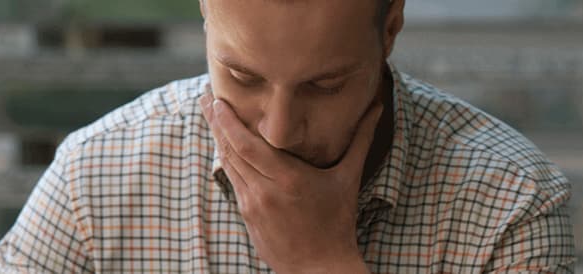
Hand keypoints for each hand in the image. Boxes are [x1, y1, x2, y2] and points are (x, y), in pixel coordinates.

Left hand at [200, 91, 380, 272]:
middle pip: (230, 150)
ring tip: (210, 115)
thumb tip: (378, 107)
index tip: (217, 99)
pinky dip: (227, 160)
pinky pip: (233, 181)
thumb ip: (360, 140)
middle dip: (215, 122)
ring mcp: (252, 205)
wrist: (320, 267)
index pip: (247, 144)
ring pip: (228, 165)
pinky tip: (224, 146)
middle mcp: (265, 191)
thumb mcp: (348, 178)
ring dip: (217, 139)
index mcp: (288, 179)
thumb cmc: (338, 222)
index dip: (228, 121)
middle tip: (204, 97)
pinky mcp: (247, 216)